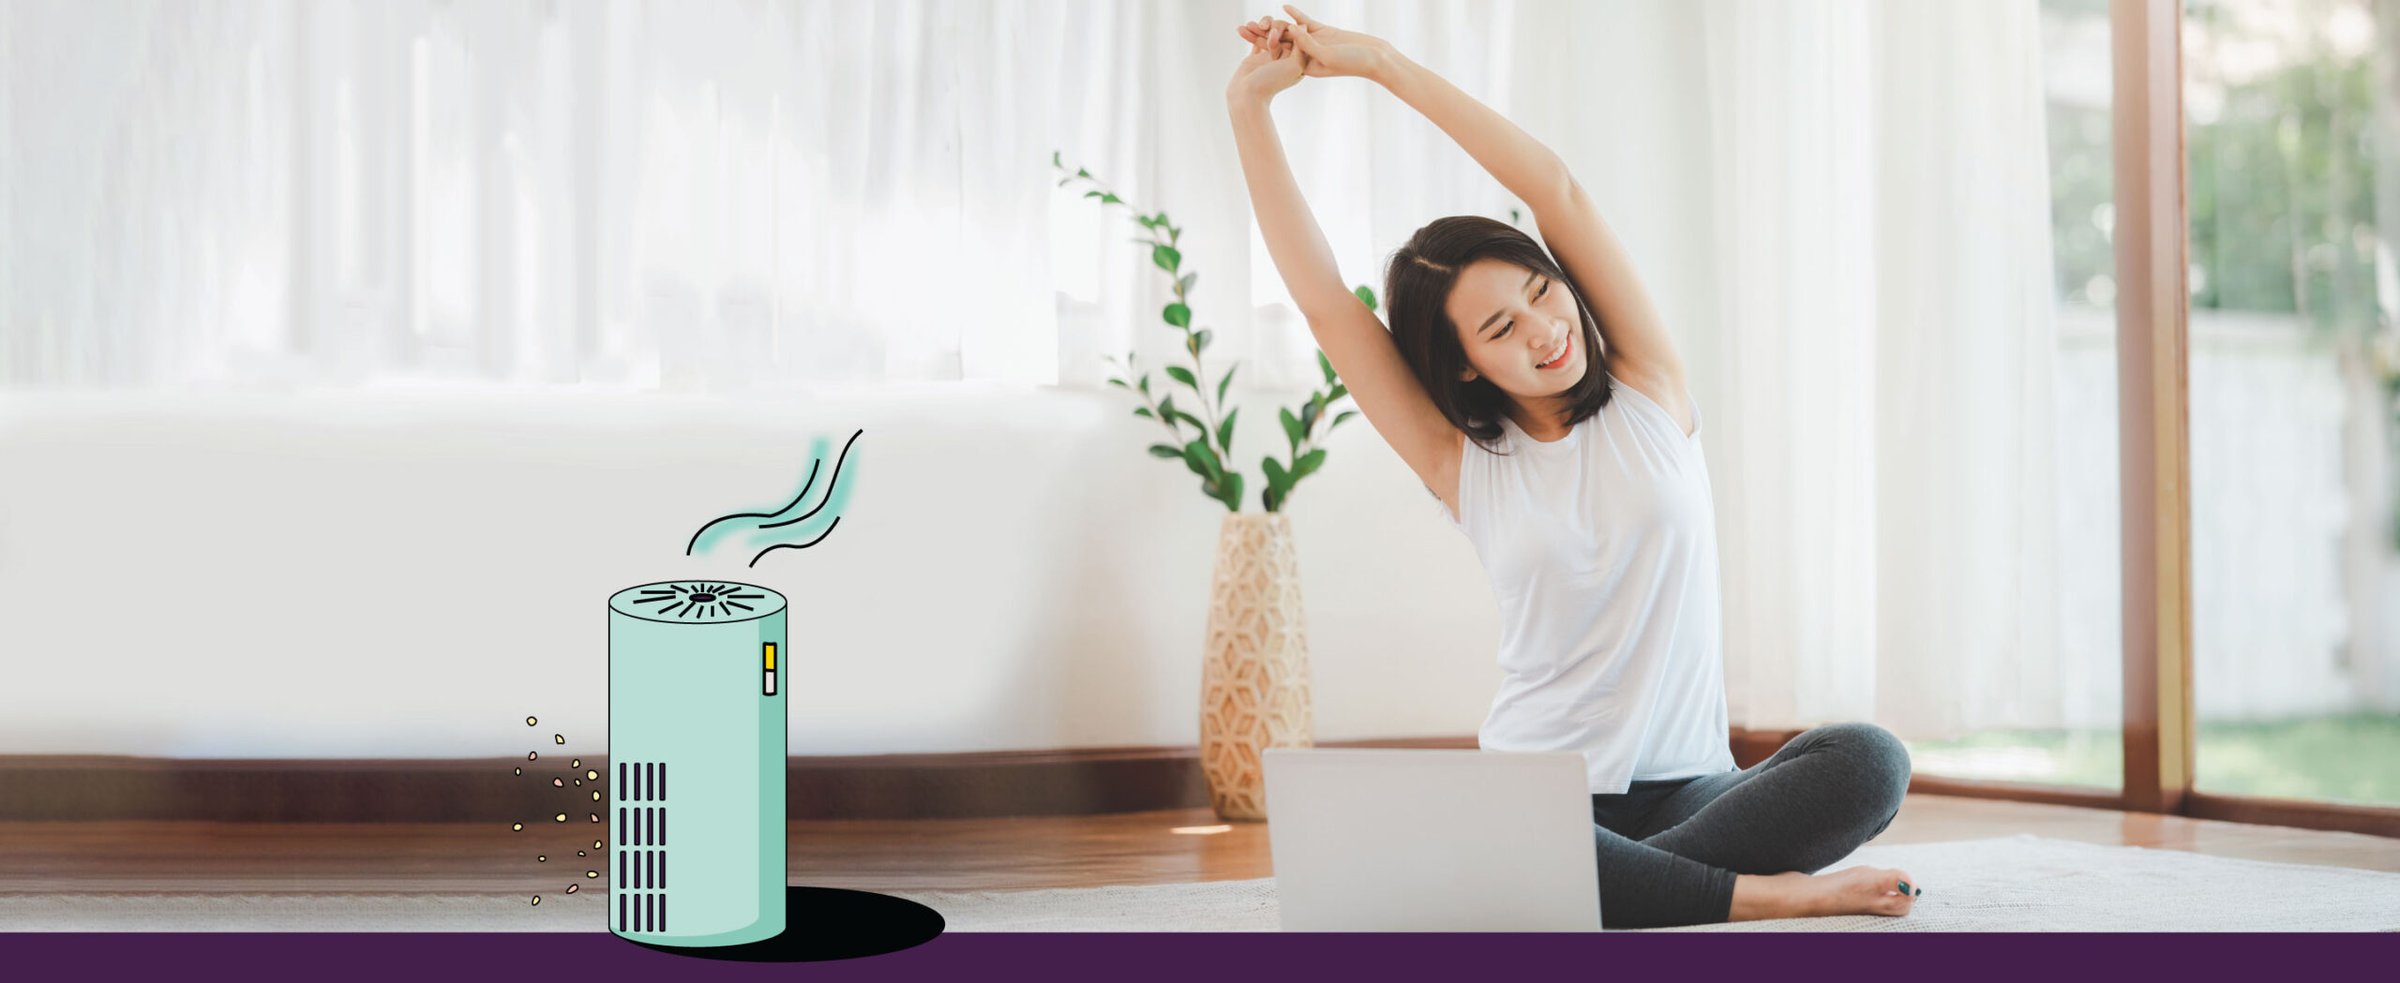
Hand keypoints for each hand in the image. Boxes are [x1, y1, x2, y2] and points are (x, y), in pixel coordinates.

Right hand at [1226, 15, 1307, 104]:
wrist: (1247, 96)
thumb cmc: (1271, 83)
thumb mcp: (1294, 65)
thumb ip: (1301, 47)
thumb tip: (1304, 26)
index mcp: (1297, 62)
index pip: (1295, 38)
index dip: (1287, 30)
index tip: (1277, 29)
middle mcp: (1285, 59)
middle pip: (1282, 35)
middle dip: (1272, 27)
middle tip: (1264, 27)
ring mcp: (1270, 58)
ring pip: (1267, 36)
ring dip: (1259, 29)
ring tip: (1251, 25)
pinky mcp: (1256, 59)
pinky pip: (1255, 42)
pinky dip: (1249, 34)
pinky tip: (1242, 28)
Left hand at [1241, 5, 1393, 81]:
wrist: (1376, 57)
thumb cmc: (1355, 62)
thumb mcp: (1328, 56)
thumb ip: (1308, 44)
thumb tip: (1290, 31)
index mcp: (1304, 66)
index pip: (1278, 54)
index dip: (1261, 45)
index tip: (1246, 37)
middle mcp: (1306, 55)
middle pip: (1279, 43)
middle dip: (1260, 36)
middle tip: (1241, 28)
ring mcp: (1314, 42)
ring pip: (1290, 31)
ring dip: (1275, 24)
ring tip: (1258, 19)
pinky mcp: (1324, 32)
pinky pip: (1306, 21)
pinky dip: (1295, 14)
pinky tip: (1284, 6)